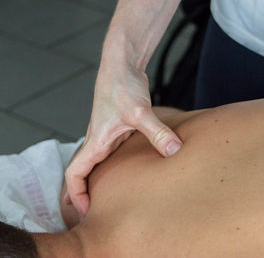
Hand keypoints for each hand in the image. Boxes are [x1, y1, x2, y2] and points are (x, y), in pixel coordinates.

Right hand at [64, 66, 182, 216]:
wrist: (122, 64)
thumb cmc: (122, 85)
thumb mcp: (139, 111)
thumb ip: (157, 132)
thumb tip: (175, 151)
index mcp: (95, 141)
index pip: (74, 174)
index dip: (76, 195)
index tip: (86, 212)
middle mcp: (98, 141)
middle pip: (84, 173)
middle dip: (86, 194)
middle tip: (97, 213)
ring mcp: (109, 135)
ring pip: (99, 164)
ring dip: (101, 181)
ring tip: (113, 199)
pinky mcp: (121, 129)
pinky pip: (114, 154)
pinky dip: (116, 168)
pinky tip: (133, 173)